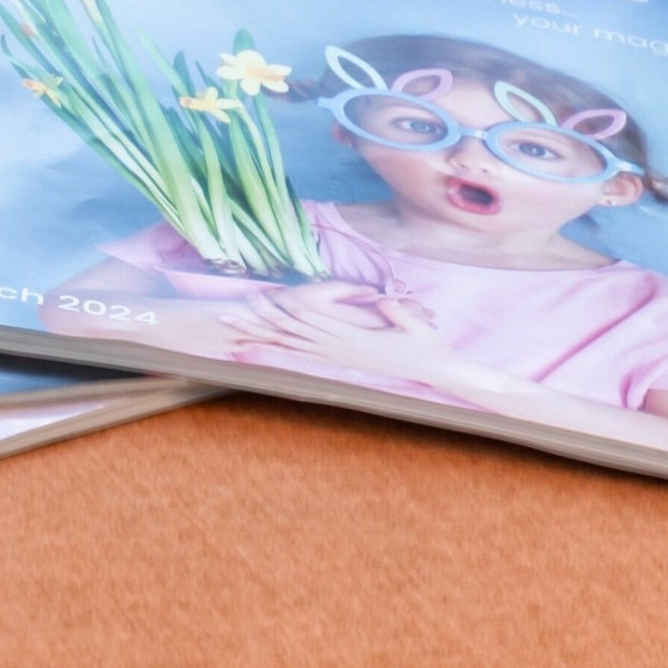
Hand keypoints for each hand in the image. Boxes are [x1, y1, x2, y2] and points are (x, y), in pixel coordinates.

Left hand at [222, 285, 486, 394]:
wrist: (436, 370)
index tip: (265, 297)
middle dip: (264, 321)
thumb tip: (383, 300)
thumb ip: (400, 313)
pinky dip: (286, 350)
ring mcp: (340, 357)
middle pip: (296, 334)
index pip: (316, 323)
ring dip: (266, 338)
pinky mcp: (342, 360)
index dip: (290, 309)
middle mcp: (340, 350)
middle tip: (232, 310)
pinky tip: (268, 347)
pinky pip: (307, 355)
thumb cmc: (430, 345)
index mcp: (354, 340)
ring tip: (235, 332)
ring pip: (296, 346)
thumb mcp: (419, 327)